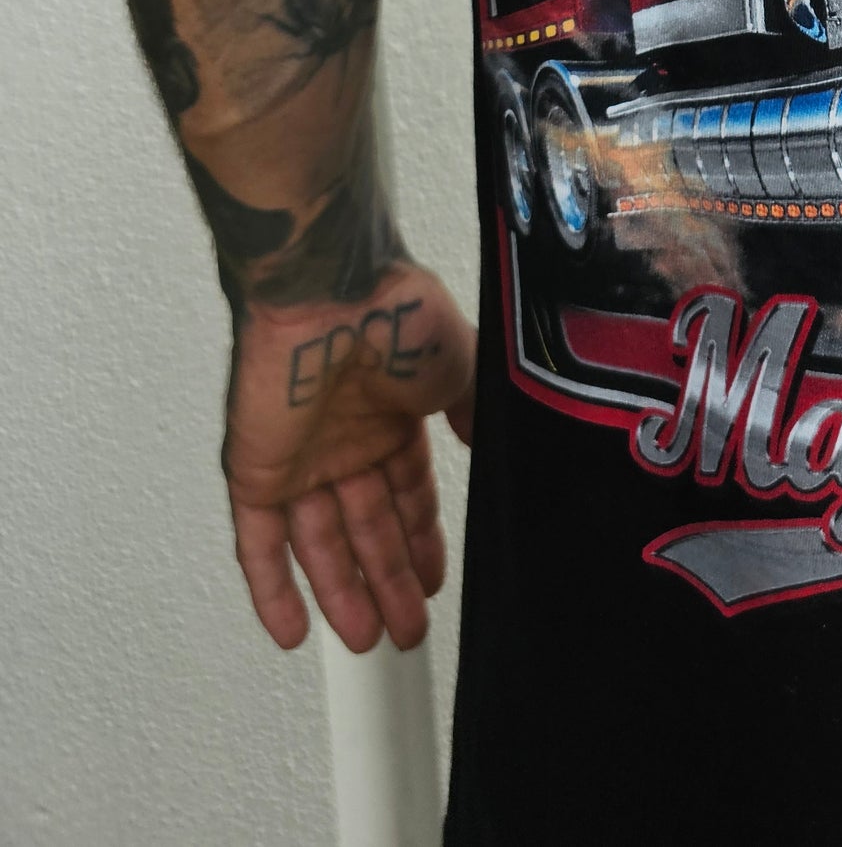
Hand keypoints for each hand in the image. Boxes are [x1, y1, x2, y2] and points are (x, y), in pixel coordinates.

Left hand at [224, 263, 476, 651]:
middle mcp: (344, 441)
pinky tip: (292, 631)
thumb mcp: (461, 365)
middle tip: (408, 631)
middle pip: (367, 529)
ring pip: (321, 545)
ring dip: (344, 595)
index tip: (434, 581)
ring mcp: (300, 460)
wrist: (333, 295)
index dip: (421, 540)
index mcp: (390, 416)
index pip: (406, 494)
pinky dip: (272, 589)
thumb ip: (470, 410)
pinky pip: (258, 543)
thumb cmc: (398, 313)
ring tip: (370, 640)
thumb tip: (489, 441)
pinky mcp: (257, 473)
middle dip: (390, 581)